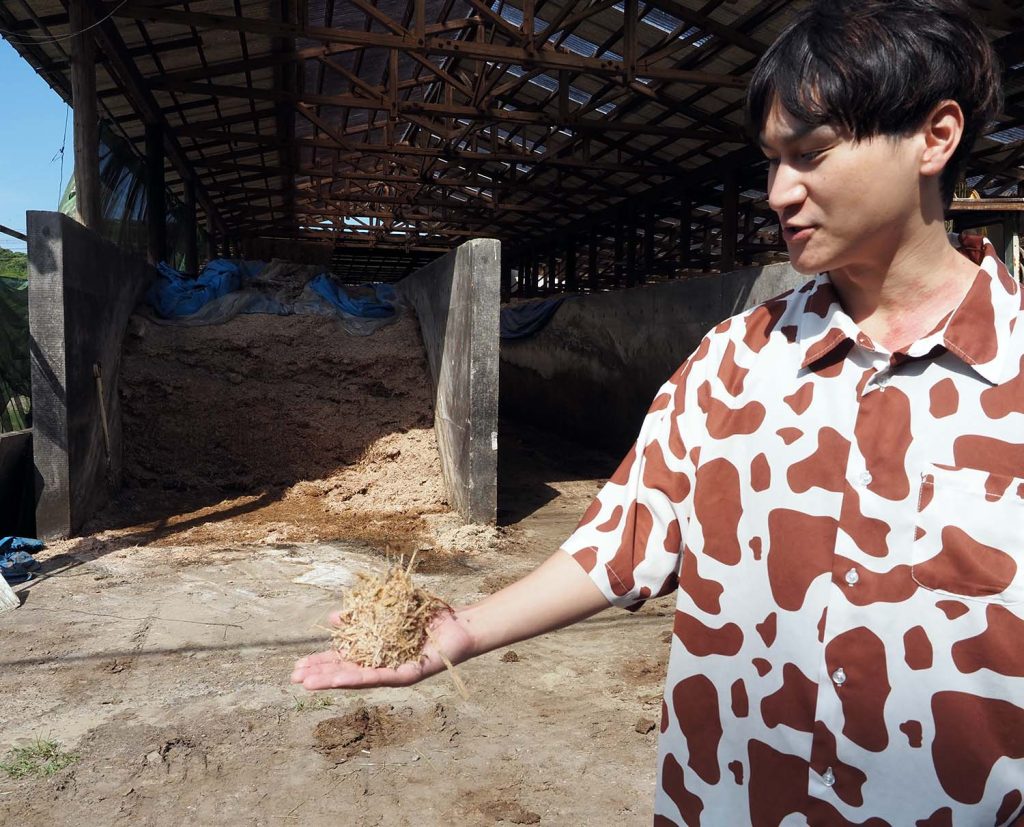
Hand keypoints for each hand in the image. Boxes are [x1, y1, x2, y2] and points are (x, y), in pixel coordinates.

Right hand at [290, 608, 474, 690]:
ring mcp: (393, 673)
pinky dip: (360, 677)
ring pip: (358, 678)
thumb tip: (333, 619)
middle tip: (295, 678)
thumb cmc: (426, 617)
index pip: (343, 659)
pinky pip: (381, 676)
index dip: (321, 662)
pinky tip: (342, 679)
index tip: (298, 666)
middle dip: (321, 675)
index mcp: (376, 652)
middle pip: (346, 672)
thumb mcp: (387, 612)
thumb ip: (361, 616)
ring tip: (309, 684)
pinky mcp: (408, 675)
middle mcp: (382, 666)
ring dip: (333, 680)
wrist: (460, 625)